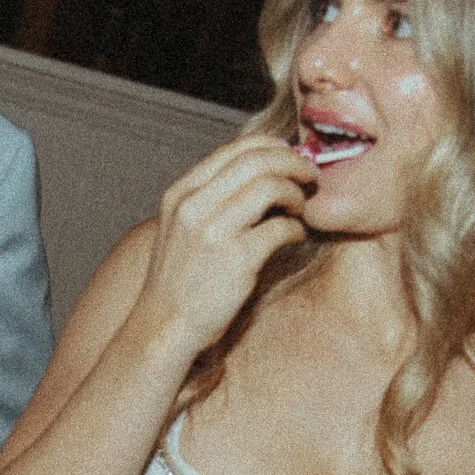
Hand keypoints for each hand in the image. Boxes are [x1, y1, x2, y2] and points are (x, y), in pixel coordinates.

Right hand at [134, 135, 315, 353]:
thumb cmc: (181, 281)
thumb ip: (211, 199)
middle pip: (256, 160)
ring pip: (270, 187)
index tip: (291, 156)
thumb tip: (259, 174)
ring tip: (300, 208)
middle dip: (292, 163)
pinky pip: (281, 228)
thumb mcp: (182, 228)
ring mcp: (213, 232)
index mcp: (181, 193)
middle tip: (310, 177)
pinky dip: (297, 228)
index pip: (234, 149)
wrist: (164, 326)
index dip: (272, 148)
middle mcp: (193, 206)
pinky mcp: (237, 260)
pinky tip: (295, 236)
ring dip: (296, 193)